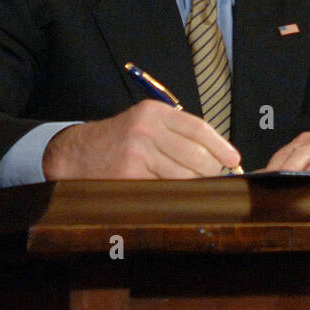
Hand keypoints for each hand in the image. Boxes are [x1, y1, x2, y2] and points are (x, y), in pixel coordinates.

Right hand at [41, 100, 241, 178]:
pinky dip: (177, 194)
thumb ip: (175, 133)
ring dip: (197, 185)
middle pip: (195, 154)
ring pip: (183, 174)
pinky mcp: (130, 175)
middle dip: (212, 170)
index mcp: (154, 112)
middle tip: (220, 178)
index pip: (198, 129)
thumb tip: (215, 154)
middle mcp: (147, 129)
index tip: (233, 159)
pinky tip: (180, 196)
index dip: (220, 146)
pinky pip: (165, 188)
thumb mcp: (145, 123)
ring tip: (202, 188)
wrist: (77, 153)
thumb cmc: (118, 140)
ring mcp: (138, 152)